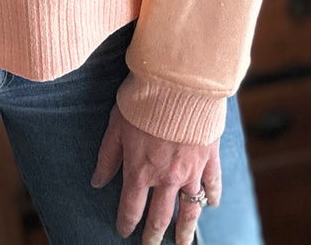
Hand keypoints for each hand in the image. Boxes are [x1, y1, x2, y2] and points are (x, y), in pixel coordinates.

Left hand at [90, 101, 221, 243]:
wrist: (177, 82)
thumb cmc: (143, 99)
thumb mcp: (115, 125)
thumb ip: (108, 157)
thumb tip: (97, 182)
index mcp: (140, 171)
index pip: (132, 208)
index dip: (127, 223)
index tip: (124, 231)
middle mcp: (166, 178)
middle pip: (160, 217)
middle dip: (154, 235)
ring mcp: (190, 170)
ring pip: (189, 209)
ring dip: (185, 230)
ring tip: (182, 243)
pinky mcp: (209, 157)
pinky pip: (212, 183)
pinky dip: (212, 196)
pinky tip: (212, 204)